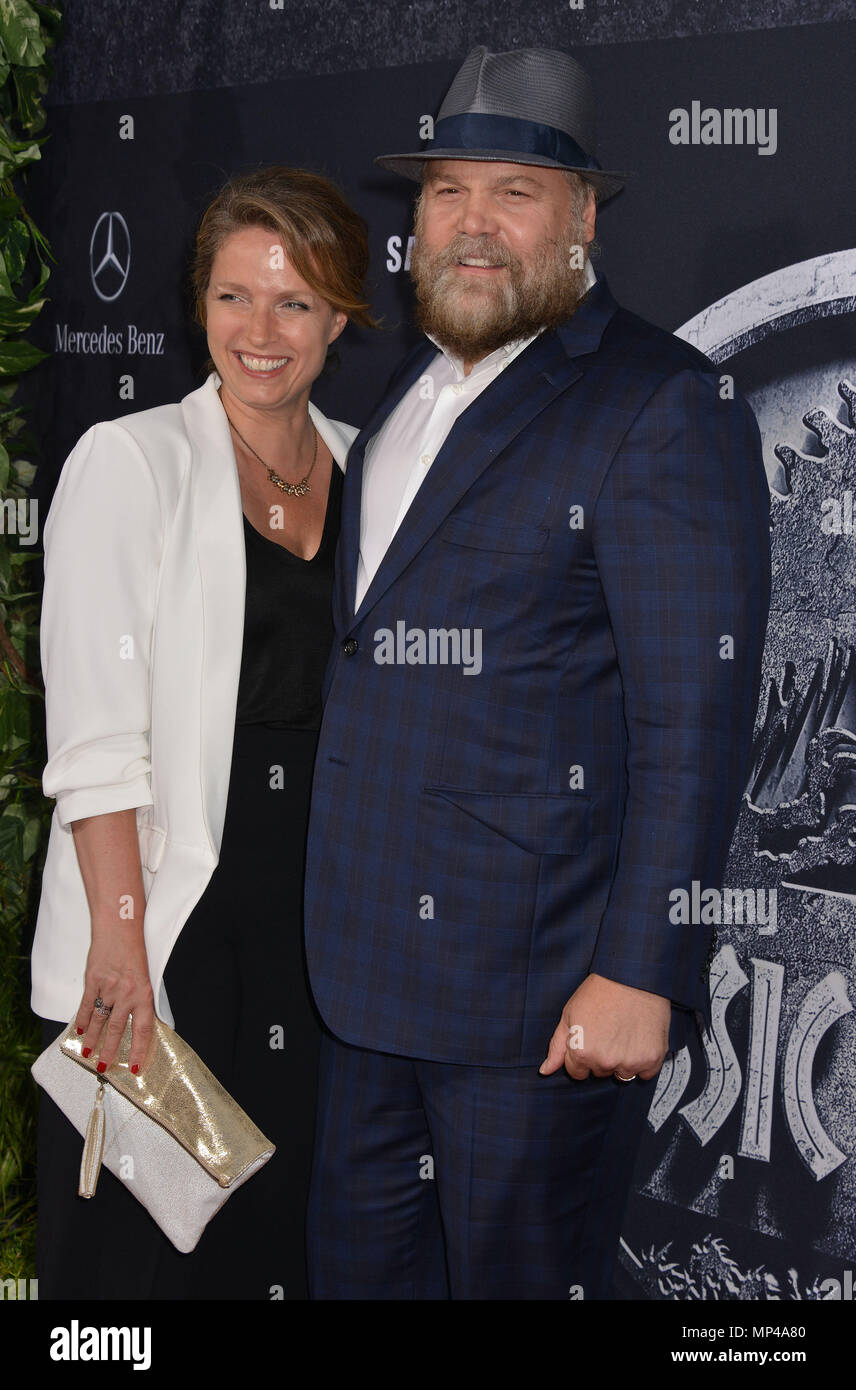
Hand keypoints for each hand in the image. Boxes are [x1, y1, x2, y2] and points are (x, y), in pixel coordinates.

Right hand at [74, 924, 154, 1075]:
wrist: (120, 928)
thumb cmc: (135, 950)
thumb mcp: (145, 976)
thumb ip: (139, 998)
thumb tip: (137, 1021)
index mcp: (143, 994)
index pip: (142, 1029)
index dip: (138, 1050)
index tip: (133, 1066)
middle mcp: (126, 994)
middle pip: (117, 1030)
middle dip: (110, 1051)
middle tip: (104, 1067)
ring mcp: (108, 988)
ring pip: (99, 1020)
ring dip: (92, 1039)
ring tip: (88, 1054)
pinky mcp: (93, 981)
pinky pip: (86, 1005)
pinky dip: (81, 1020)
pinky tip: (78, 1031)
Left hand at [539, 972, 669, 1080]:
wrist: (632, 977)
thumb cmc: (600, 991)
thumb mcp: (569, 1014)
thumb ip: (557, 1046)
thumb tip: (546, 1070)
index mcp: (582, 1052)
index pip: (577, 1072)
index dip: (582, 1054)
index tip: (590, 1039)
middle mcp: (605, 1061)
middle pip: (599, 1072)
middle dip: (601, 1056)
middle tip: (607, 1031)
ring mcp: (630, 1062)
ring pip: (622, 1074)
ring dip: (622, 1061)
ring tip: (624, 1033)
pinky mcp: (652, 1058)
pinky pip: (646, 1073)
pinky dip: (644, 1061)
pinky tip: (639, 1039)